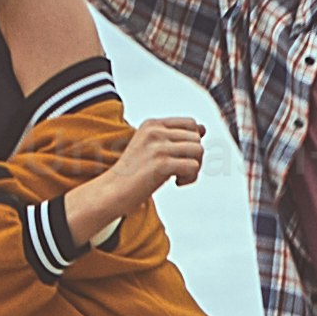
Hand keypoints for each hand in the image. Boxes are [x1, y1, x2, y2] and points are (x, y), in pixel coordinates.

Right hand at [76, 115, 210, 215]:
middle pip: (197, 139)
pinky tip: (176, 183)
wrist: (112, 191)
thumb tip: (204, 129)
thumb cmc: (134, 173)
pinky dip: (190, 178)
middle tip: (180, 170)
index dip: (192, 142)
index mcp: (152, 124)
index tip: (180, 157)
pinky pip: (193, 167)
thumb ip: (176, 137)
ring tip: (179, 177)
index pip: (191, 123)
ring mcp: (157, 147)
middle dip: (195, 157)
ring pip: (198, 151)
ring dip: (194, 168)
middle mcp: (155, 132)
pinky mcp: (161, 164)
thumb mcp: (153, 147)